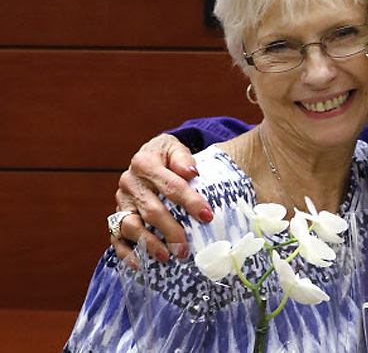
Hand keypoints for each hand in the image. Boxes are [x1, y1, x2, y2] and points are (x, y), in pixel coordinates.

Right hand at [112, 134, 212, 263]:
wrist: (147, 157)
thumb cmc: (166, 157)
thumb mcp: (175, 148)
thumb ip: (182, 158)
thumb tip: (191, 172)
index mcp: (144, 163)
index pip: (170, 185)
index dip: (190, 201)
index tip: (207, 216)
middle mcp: (129, 182)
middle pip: (151, 210)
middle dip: (170, 231)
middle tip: (185, 248)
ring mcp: (121, 201)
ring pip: (130, 226)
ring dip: (148, 243)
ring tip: (166, 256)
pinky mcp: (116, 215)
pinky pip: (116, 236)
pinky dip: (125, 251)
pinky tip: (138, 263)